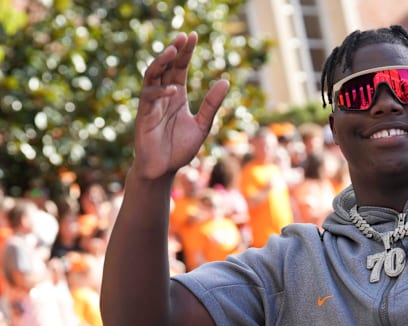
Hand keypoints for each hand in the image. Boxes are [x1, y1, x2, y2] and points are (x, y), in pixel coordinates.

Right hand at [133, 32, 229, 179]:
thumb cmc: (180, 149)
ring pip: (152, 76)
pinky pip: (149, 97)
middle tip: (184, 37)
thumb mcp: (202, 125)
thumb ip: (211, 105)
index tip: (192, 35)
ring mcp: (152, 104)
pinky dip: (160, 92)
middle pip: (166, 67)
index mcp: (177, 95)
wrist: (163, 170)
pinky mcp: (144, 115)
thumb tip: (225, 81)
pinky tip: (173, 90)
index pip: (180, 68)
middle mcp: (163, 96)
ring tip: (173, 50)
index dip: (185, 52)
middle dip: (174, 51)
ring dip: (161, 62)